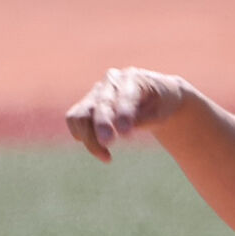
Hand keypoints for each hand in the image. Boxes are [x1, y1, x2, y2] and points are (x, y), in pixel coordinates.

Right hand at [64, 67, 189, 161]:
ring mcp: (96, 92)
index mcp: (134, 78)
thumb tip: (121, 129)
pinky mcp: (86, 104)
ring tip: (107, 157)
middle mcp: (111, 82)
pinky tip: (98, 149)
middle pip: (100, 105)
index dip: (124, 115)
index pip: (126, 96)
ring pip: (81, 114)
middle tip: (107, 144)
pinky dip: (80, 135)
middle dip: (102, 125)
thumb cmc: (160, 105)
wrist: (154, 95)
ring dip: (89, 138)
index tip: (125, 135)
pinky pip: (74, 119)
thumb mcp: (161, 113)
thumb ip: (143, 119)